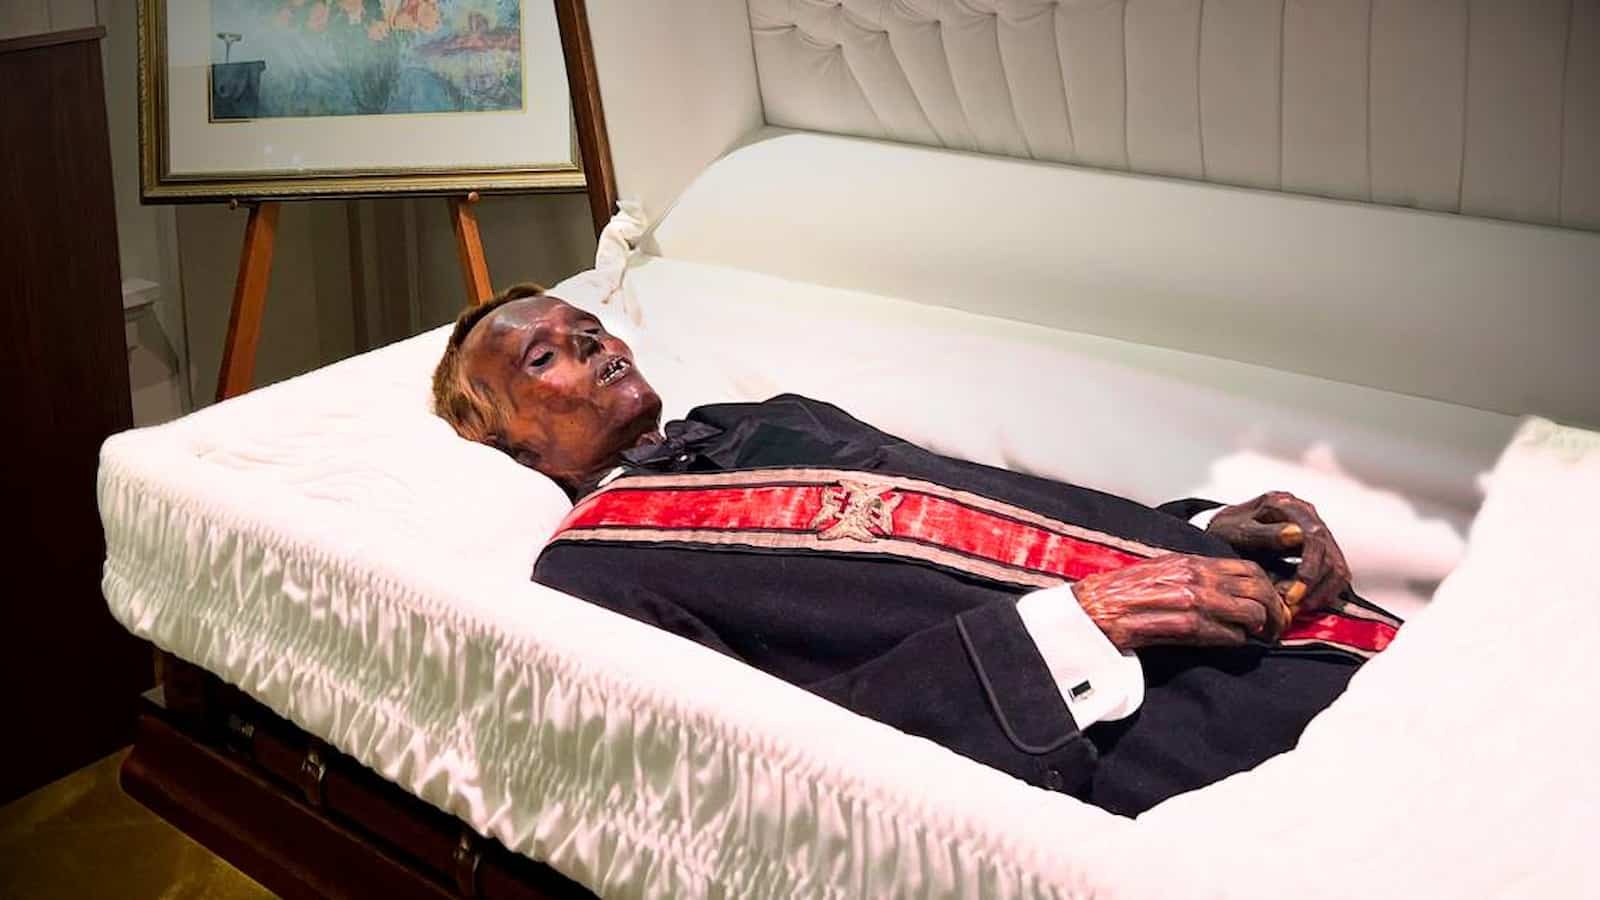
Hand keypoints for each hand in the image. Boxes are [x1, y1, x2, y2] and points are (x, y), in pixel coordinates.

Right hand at [1073, 554, 1290, 650]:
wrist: (1094, 608)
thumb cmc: (1121, 592)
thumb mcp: (1162, 571)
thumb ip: (1193, 576)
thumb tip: (1223, 588)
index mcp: (1191, 561)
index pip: (1248, 568)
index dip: (1268, 588)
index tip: (1273, 603)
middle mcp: (1197, 577)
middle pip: (1258, 589)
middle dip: (1276, 611)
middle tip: (1277, 627)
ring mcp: (1193, 601)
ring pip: (1250, 612)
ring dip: (1260, 629)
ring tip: (1260, 639)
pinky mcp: (1186, 626)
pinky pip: (1228, 635)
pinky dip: (1237, 641)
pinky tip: (1233, 644)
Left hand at [1205, 491, 1350, 614]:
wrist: (1222, 530)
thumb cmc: (1225, 529)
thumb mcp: (1236, 531)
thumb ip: (1265, 533)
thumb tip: (1296, 534)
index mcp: (1287, 505)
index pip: (1314, 537)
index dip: (1308, 570)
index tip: (1293, 594)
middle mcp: (1306, 514)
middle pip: (1329, 554)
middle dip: (1313, 587)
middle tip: (1292, 607)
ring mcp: (1315, 530)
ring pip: (1336, 566)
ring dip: (1321, 592)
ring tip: (1296, 607)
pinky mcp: (1318, 547)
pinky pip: (1334, 573)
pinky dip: (1324, 591)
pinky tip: (1305, 602)